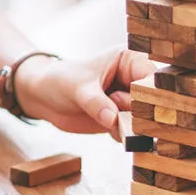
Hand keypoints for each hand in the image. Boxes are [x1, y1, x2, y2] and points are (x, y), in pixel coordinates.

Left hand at [14, 47, 154, 133]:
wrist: (43, 98)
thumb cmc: (60, 81)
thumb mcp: (78, 89)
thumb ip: (97, 103)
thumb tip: (113, 120)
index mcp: (128, 60)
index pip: (151, 77)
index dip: (152, 94)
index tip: (143, 108)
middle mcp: (133, 79)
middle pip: (152, 100)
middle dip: (139, 113)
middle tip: (117, 114)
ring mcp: (128, 100)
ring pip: (144, 118)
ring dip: (129, 125)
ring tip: (107, 119)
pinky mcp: (121, 118)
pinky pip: (132, 131)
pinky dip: (123, 134)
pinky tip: (107, 128)